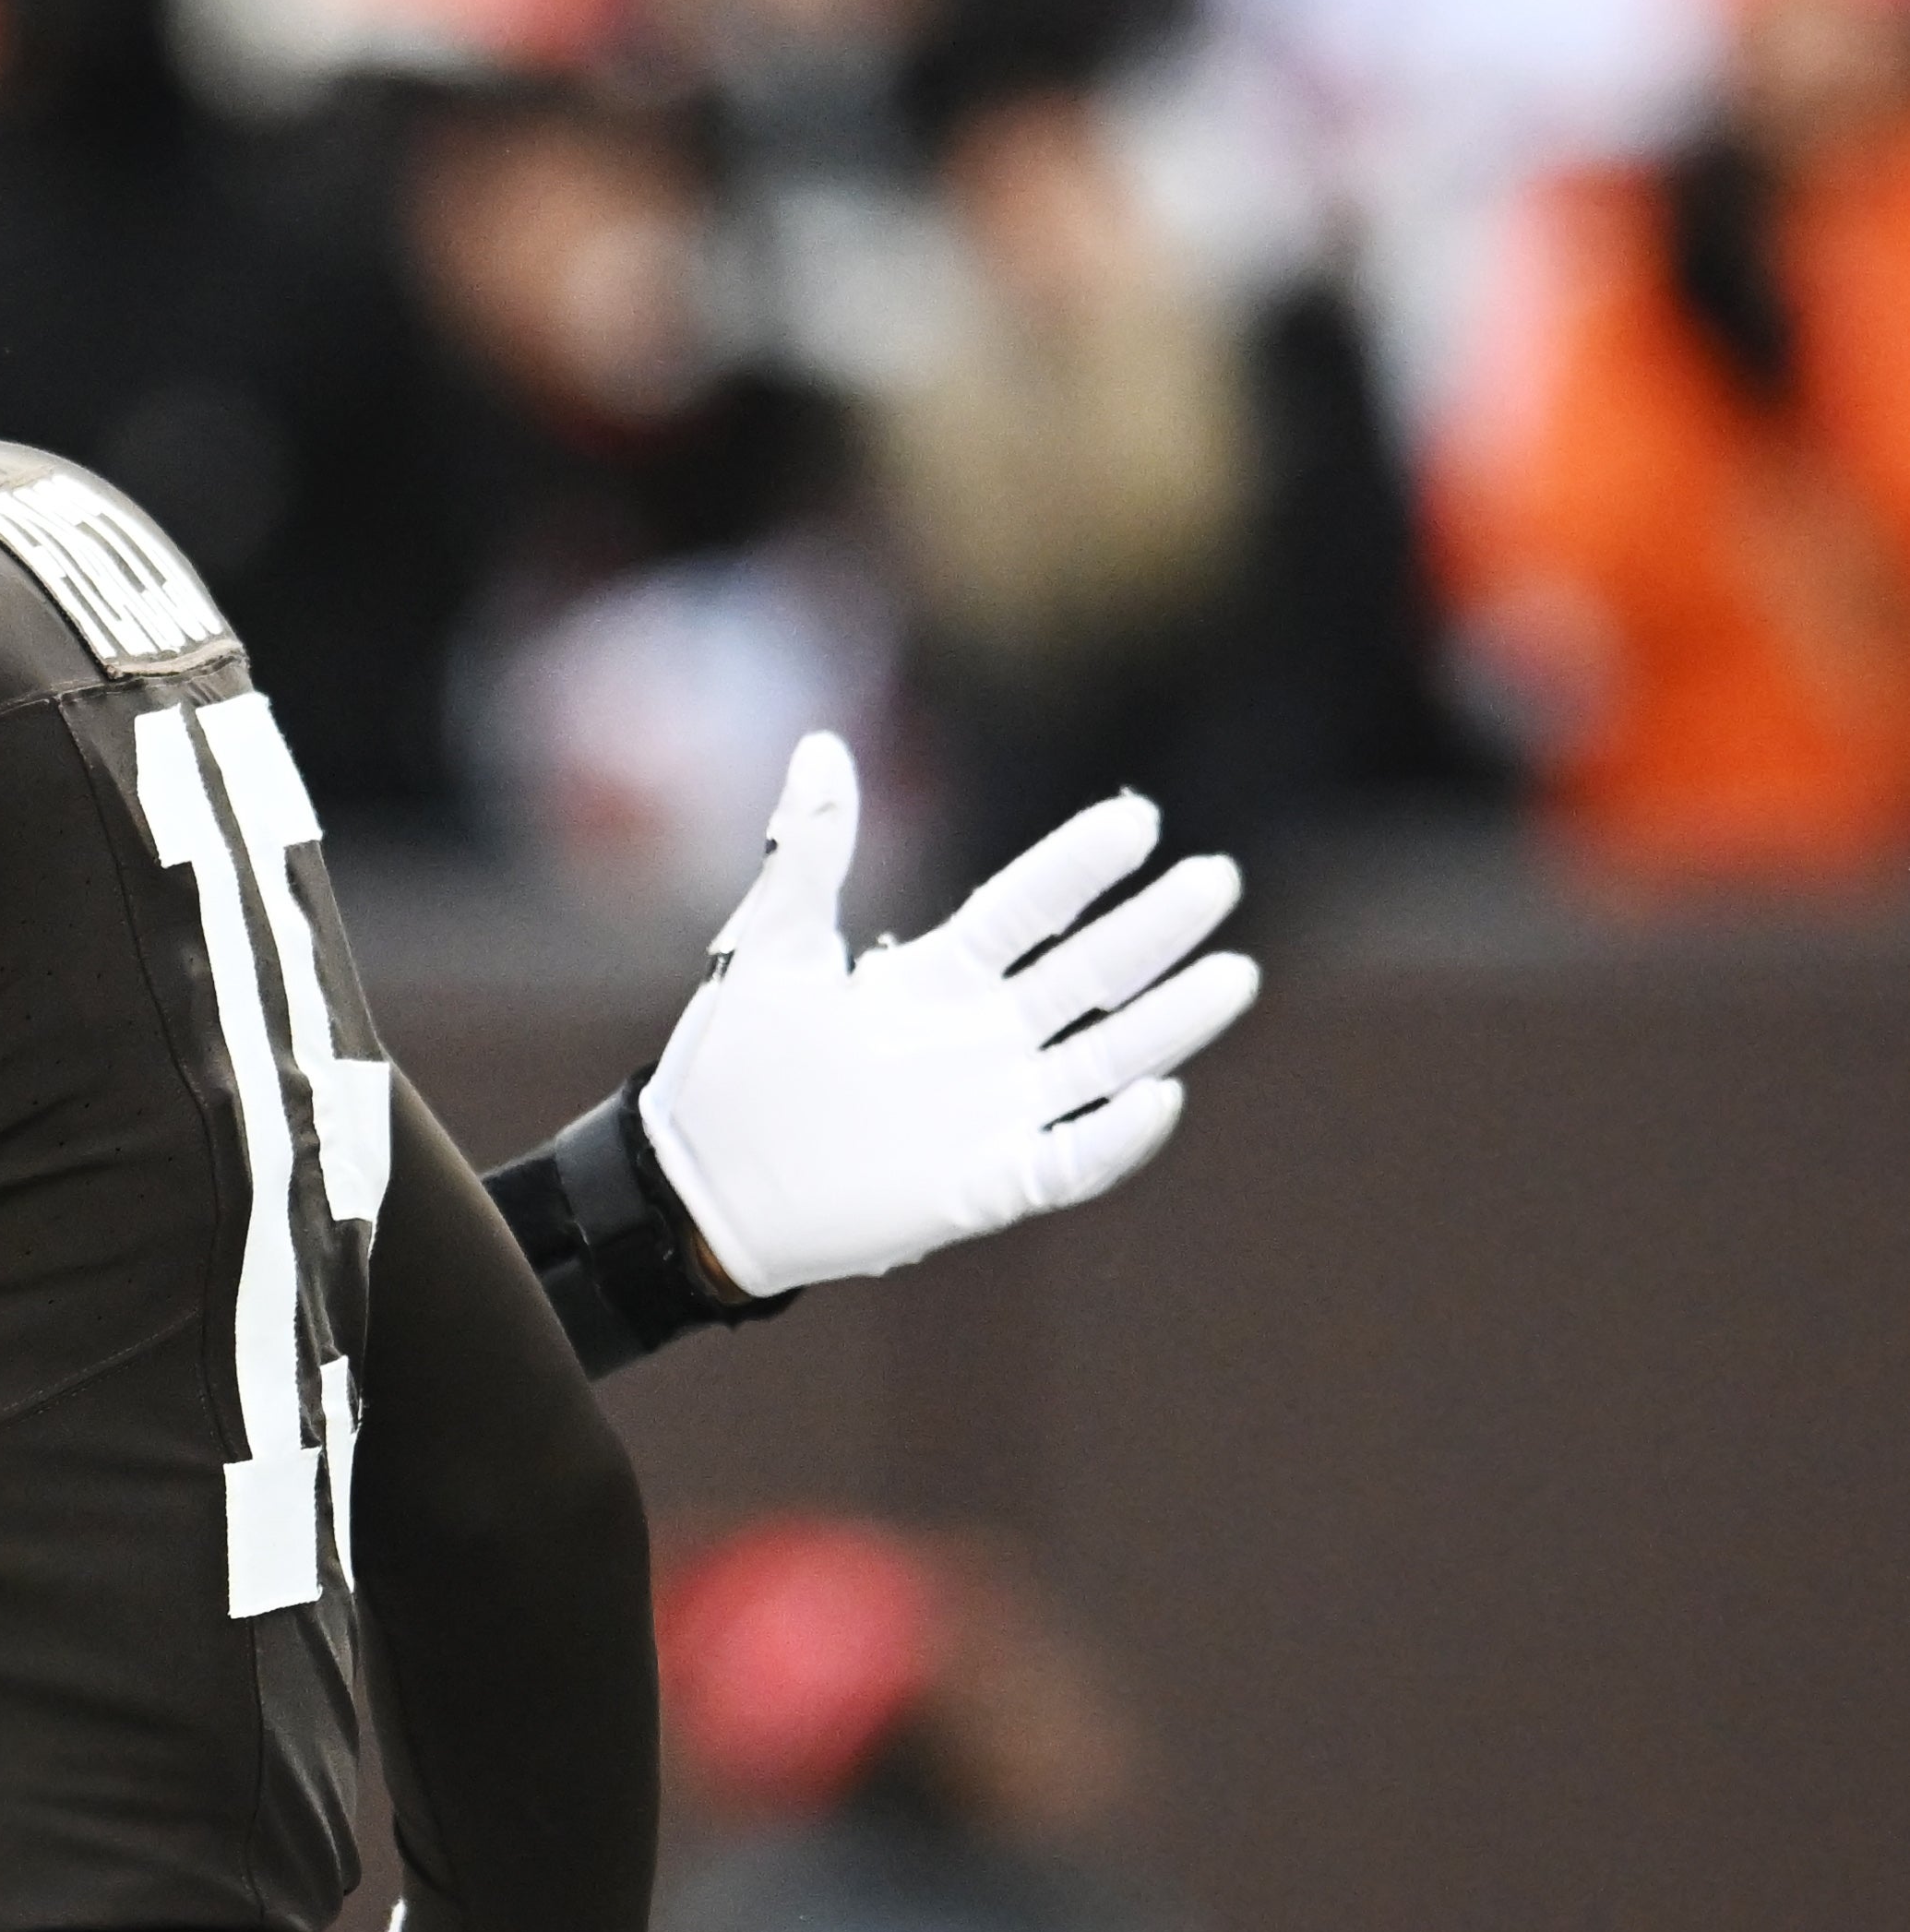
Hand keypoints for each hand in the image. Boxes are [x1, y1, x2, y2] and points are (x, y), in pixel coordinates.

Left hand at [643, 735, 1259, 1297]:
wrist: (696, 1187)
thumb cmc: (728, 1068)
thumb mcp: (768, 951)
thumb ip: (807, 855)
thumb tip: (821, 744)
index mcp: (933, 979)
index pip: (1026, 910)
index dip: (1079, 867)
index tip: (1137, 817)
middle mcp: (979, 1039)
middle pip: (1086, 975)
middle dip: (1152, 931)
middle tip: (1218, 877)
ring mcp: (991, 1113)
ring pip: (1105, 1059)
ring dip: (1169, 1020)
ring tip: (1235, 974)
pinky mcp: (984, 1186)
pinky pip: (1070, 1162)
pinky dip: (1118, 1137)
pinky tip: (1160, 1095)